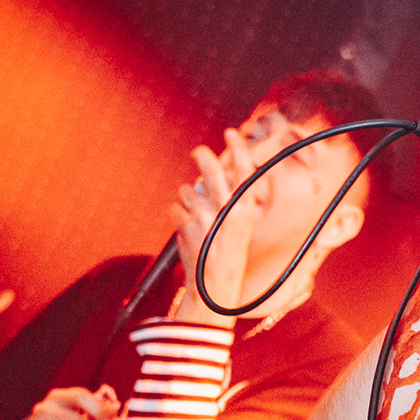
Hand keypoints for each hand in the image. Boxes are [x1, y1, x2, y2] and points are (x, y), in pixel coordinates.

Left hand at [170, 126, 268, 322]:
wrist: (213, 286)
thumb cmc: (226, 256)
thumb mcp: (238, 227)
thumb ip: (229, 201)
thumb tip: (210, 175)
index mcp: (244, 210)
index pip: (244, 171)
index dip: (238, 148)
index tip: (231, 133)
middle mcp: (226, 211)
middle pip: (212, 170)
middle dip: (203, 156)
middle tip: (198, 152)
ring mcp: (205, 218)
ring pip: (187, 192)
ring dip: (186, 200)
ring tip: (195, 219)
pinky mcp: (186, 227)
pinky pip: (175, 209)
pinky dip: (177, 217)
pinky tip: (186, 231)